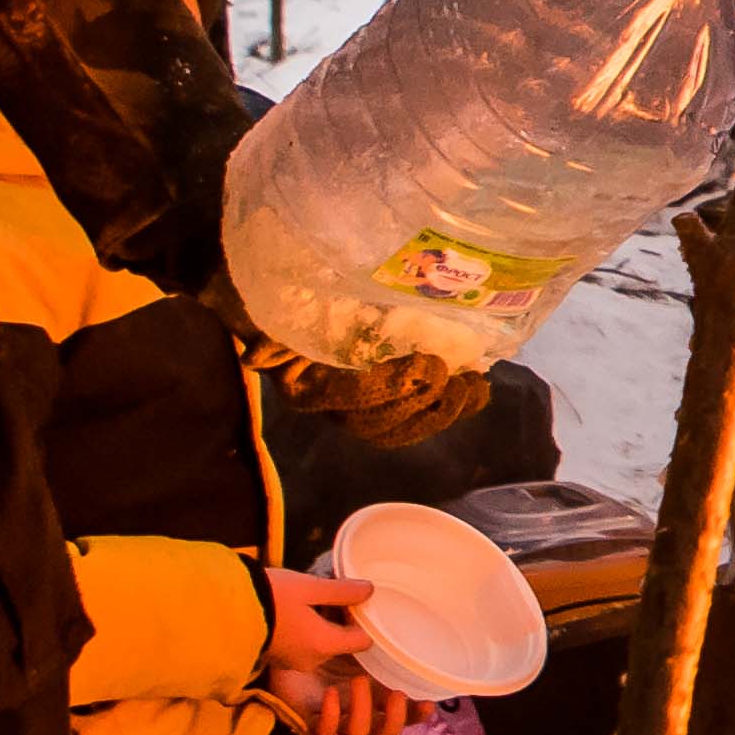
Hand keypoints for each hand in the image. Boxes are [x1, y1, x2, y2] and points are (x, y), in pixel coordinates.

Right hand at [249, 329, 494, 448]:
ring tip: (472, 388)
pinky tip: (477, 391)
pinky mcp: (387, 403)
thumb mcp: (275, 312)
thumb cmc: (283, 304)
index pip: (350, 398)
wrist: (281, 309)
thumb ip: (270, 335)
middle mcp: (332, 408)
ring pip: (402, 429)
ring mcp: (360, 410)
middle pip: (381, 423)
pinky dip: (451, 409)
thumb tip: (257, 355)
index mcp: (305, 387)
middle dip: (423, 403)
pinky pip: (417, 420)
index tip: (426, 364)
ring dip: (442, 414)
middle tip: (453, 375)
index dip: (390, 387)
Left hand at [260, 564, 419, 734]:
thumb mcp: (323, 603)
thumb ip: (349, 598)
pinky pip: (324, 733)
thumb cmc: (287, 612)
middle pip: (387, 730)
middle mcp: (351, 698)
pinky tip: (328, 695)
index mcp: (366, 676)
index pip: (401, 703)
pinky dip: (331, 717)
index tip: (430, 700)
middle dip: (398, 718)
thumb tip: (372, 589)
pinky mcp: (304, 715)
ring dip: (365, 711)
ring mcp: (329, 709)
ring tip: (357, 682)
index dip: (418, 709)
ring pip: (360, 734)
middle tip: (396, 693)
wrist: (254, 622)